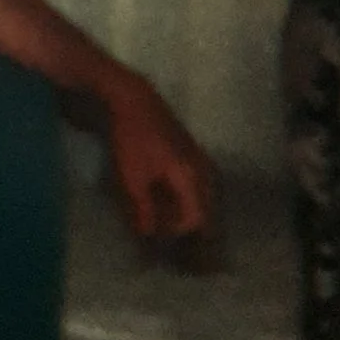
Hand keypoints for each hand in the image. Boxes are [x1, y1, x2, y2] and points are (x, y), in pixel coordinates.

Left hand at [103, 76, 217, 259]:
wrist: (132, 99)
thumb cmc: (131, 140)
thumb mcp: (132, 179)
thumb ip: (143, 210)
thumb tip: (150, 236)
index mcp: (191, 178)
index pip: (195, 219)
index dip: (177, 233)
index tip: (159, 237)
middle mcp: (203, 169)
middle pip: (207, 208)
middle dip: (196, 228)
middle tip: (180, 241)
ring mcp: (200, 158)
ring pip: (206, 195)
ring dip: (194, 212)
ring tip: (179, 224)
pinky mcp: (192, 150)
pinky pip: (201, 183)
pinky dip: (192, 197)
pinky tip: (178, 200)